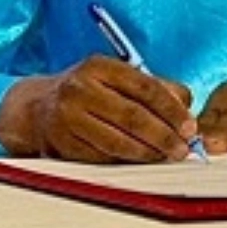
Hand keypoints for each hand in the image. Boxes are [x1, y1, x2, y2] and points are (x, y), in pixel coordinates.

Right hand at [0, 55, 198, 163]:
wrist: (37, 107)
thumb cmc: (88, 92)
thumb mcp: (117, 78)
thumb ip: (156, 87)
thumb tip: (186, 107)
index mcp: (98, 66)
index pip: (145, 87)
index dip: (171, 110)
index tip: (189, 126)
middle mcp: (80, 88)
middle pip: (133, 116)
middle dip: (163, 136)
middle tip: (182, 149)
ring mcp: (68, 116)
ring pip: (118, 141)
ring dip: (148, 153)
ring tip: (165, 157)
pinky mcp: (63, 142)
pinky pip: (102, 157)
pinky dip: (126, 161)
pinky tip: (140, 160)